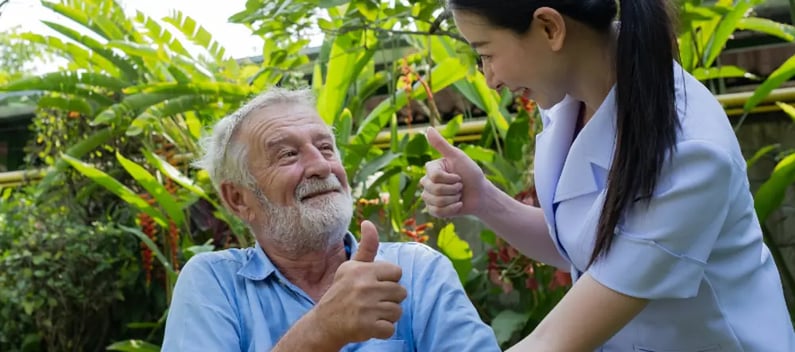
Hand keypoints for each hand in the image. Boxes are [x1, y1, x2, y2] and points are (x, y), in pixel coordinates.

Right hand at [313, 220, 406, 344]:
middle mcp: (364, 287)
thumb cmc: (342, 292)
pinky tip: (370, 326)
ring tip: (371, 314)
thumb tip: (369, 222)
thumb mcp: (351, 267)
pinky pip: (390, 329)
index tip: (374, 286)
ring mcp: (366, 307)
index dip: (389, 281)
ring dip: (387, 316)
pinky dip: (382, 331)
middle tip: (372, 303)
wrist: (324, 324)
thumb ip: (366, 247)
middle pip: (401, 292)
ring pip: (397, 311)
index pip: (397, 272)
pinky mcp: (366, 327)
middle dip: (390, 299)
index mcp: (362, 270)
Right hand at [421, 127, 489, 216]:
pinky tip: (458, 205)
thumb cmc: (471, 174)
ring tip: (459, 196)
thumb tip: (427, 128)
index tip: (459, 176)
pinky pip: (436, 212)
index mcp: (432, 169)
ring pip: (435, 202)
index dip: (449, 179)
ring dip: (453, 200)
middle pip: (433, 190)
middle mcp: (427, 181)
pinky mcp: (433, 209)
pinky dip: (451, 210)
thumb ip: (441, 144)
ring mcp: (429, 196)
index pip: (433, 177)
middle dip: (453, 190)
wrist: (481, 195)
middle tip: (460, 186)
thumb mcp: (458, 157)